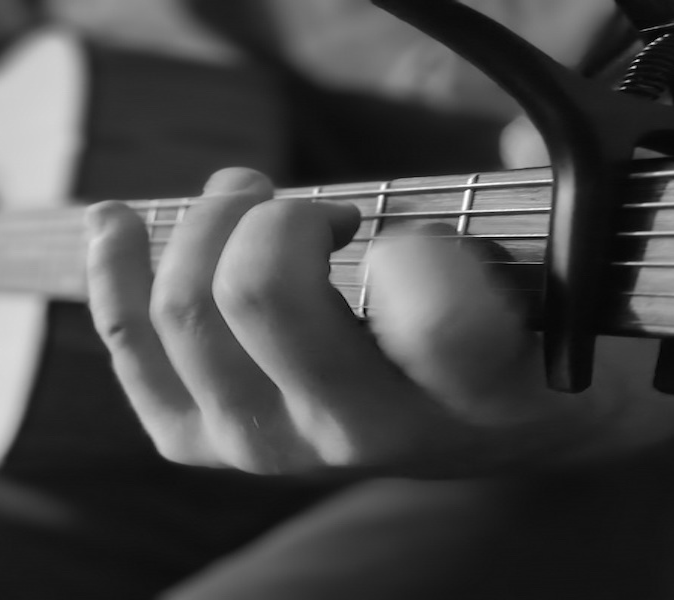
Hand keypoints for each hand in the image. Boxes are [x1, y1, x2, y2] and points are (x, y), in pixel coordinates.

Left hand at [84, 168, 673, 474]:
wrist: (479, 426)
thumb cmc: (513, 327)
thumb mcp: (557, 276)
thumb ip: (533, 204)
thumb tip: (507, 130)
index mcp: (470, 391)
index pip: (439, 327)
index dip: (421, 254)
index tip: (416, 234)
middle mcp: (364, 429)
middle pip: (260, 296)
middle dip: (277, 214)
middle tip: (316, 208)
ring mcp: (275, 443)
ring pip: (186, 310)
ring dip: (207, 222)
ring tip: (249, 199)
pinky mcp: (207, 440)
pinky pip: (132, 349)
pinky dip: (116, 271)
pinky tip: (118, 222)